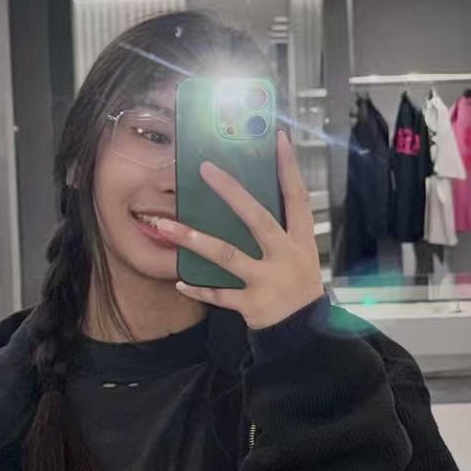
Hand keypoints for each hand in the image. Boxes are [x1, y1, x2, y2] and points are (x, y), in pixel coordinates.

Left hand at [154, 129, 324, 329]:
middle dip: (231, 192)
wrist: (304, 333)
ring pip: (227, 255)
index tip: (277, 137)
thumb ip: (279, 229)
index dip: (288, 167)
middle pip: (257, 218)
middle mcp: (285, 256)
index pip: (297, 196)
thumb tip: (245, 197)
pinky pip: (219, 294)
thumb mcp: (300, 255)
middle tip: (205, 168)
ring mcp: (267, 281)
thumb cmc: (297, 286)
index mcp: (300, 239)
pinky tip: (180, 280)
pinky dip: (199, 288)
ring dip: (194, 239)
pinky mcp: (252, 304)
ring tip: (166, 225)